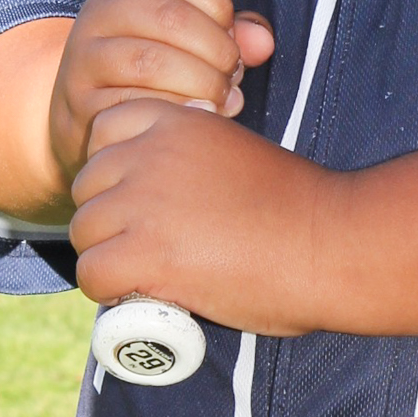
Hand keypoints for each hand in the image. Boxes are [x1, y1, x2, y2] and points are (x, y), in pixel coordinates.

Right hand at [48, 0, 274, 184]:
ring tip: (220, 98)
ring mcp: (86, 57)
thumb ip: (231, 33)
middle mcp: (101, 13)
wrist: (88, 115)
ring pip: (150, 61)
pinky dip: (175, 111)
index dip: (219, 4)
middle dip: (216, 49)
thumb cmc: (154, 70)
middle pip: (170, 17)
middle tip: (233, 74)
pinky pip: (133, 104)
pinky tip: (196, 117)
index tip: (231, 33)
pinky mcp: (81, 101)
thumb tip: (263, 42)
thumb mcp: (189, 39)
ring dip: (199, 83)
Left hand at [69, 97, 331, 332]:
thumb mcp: (237, 153)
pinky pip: (92, 274)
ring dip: (109, 258)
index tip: (144, 200)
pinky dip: (111, 293)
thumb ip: (194, 157)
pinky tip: (142, 296)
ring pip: (84, 233)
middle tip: (149, 247)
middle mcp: (152, 152)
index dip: (116, 170)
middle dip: (110, 219)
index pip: (104, 129)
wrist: (333, 243)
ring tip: (150, 275)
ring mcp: (144, 201)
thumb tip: (166, 193)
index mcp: (178, 120)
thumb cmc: (299, 209)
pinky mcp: (145, 251)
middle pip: (87, 186)